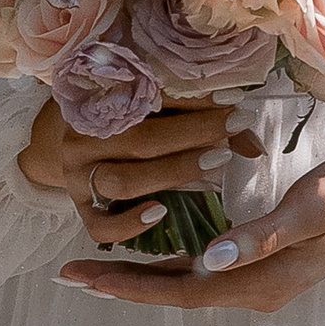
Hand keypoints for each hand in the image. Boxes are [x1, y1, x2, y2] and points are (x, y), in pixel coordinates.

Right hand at [19, 91, 262, 247]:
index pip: (149, 98)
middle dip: (193, 136)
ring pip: (123, 182)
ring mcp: (77, 176)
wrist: (70, 140)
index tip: (235, 105)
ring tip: (213, 166)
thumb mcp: (155, 109)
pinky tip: (161, 212)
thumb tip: (254, 145)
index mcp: (99, 103)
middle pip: (141, 140)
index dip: (195, 102)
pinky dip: (131, 224)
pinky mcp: (81, 210)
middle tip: (232, 133)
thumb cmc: (126, 121)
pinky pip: (101, 227)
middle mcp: (83, 138)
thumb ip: (200, 119)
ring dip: (173, 174)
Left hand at [58, 128, 324, 311]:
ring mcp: (259, 280)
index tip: (82, 277)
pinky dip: (167, 268)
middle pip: (174, 294)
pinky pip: (202, 273)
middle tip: (66, 274)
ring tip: (90, 271)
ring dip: (138, 280)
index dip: (128, 286)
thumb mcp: (311, 209)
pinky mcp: (262, 264)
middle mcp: (254, 290)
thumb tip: (209, 261)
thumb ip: (261, 237)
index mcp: (260, 282)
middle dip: (119, 286)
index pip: (180, 291)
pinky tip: (144, 258)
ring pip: (185, 286)